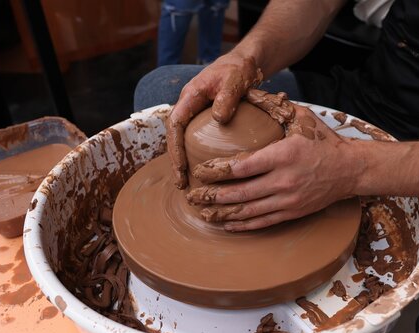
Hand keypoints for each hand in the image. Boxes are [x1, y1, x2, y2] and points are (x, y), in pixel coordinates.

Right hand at [166, 52, 262, 188]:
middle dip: (175, 160)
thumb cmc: (239, 69)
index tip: (180, 167)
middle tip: (181, 183)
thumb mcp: (235, 80)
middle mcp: (189, 105)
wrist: (244, 62)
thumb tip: (220, 119)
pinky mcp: (204, 118)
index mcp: (191, 95)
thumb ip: (228, 97)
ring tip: (187, 183)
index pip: (175, 123)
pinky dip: (193, 154)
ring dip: (182, 160)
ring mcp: (195, 112)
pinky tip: (201, 170)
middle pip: (174, 135)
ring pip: (182, 138)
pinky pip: (193, 137)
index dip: (175, 147)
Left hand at [186, 89, 361, 230]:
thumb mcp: (300, 117)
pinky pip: (262, 222)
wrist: (350, 169)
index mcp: (282, 155)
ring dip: (222, 213)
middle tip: (192, 195)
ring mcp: (288, 200)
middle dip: (212, 196)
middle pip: (240, 193)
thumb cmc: (323, 141)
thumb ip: (272, 106)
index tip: (200, 172)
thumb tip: (246, 91)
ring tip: (202, 212)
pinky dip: (242, 224)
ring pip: (248, 211)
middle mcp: (284, 181)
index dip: (216, 172)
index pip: (241, 167)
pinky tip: (226, 224)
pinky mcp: (292, 212)